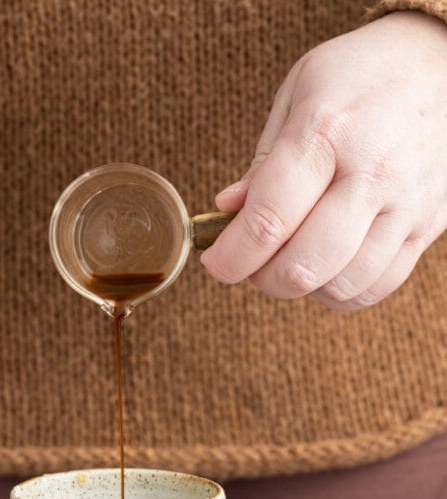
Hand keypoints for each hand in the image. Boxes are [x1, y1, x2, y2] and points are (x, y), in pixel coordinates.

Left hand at [201, 11, 446, 310]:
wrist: (440, 65)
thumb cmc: (360, 78)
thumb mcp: (299, 93)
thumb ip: (263, 161)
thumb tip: (227, 213)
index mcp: (327, 131)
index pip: (268, 220)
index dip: (231, 257)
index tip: (216, 264)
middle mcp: (371, 172)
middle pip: (303, 266)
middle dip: (262, 279)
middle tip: (253, 263)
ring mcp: (405, 204)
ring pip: (341, 286)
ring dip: (303, 287)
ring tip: (293, 259)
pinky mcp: (427, 225)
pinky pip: (377, 287)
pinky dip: (342, 291)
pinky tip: (328, 266)